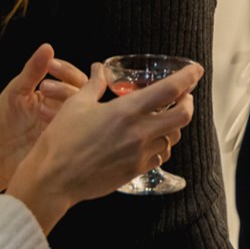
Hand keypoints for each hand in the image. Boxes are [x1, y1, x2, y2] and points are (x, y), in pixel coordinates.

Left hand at [0, 44, 86, 196]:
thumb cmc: (4, 123)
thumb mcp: (15, 92)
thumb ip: (32, 71)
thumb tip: (47, 47)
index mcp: (55, 93)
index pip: (74, 77)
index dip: (66, 70)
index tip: (52, 65)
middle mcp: (65, 109)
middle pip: (83, 92)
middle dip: (65, 86)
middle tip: (44, 88)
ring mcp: (68, 126)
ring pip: (81, 110)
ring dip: (63, 104)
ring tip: (39, 109)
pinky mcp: (67, 144)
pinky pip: (76, 131)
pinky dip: (63, 124)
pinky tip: (46, 125)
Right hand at [7, 61, 201, 232]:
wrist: (53, 179)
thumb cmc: (61, 141)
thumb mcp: (76, 104)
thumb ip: (94, 84)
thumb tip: (98, 69)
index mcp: (126, 110)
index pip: (170, 90)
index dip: (188, 78)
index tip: (196, 71)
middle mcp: (139, 132)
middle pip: (183, 115)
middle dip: (188, 103)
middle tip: (184, 96)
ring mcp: (140, 154)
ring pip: (173, 137)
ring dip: (173, 125)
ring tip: (164, 118)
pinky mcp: (136, 171)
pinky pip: (160, 156)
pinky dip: (161, 146)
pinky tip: (150, 141)